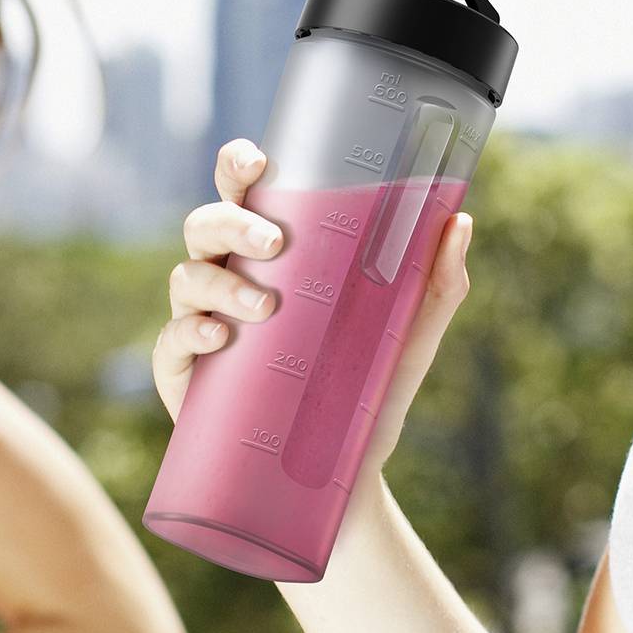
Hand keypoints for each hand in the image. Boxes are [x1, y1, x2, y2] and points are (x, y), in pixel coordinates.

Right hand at [151, 136, 476, 483]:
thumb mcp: (410, 333)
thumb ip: (438, 281)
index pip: (243, 194)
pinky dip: (190, 331)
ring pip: (185, 276)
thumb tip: (460, 221)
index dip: (237, 167)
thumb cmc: (372, 386)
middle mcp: (231, 277)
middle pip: (205, 225)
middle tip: (275, 241)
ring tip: (265, 306)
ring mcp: (203, 323)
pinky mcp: (187, 374)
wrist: (348, 470)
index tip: (257, 161)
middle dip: (231, 222)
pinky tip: (221, 337)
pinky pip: (172, 340)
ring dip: (220, 282)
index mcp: (274, 254)